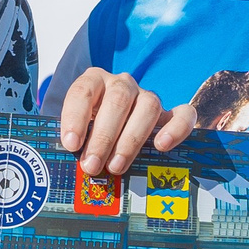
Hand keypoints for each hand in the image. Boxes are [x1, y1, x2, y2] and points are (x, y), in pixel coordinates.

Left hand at [56, 68, 193, 177]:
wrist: (112, 129)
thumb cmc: (88, 132)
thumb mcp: (76, 131)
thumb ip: (73, 141)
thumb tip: (65, 166)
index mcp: (94, 81)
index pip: (84, 90)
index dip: (75, 117)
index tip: (71, 145)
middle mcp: (122, 84)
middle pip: (117, 100)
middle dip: (103, 136)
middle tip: (91, 165)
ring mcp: (147, 96)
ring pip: (148, 106)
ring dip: (130, 140)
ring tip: (115, 167)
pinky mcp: (169, 114)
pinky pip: (183, 114)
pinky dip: (176, 129)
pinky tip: (161, 146)